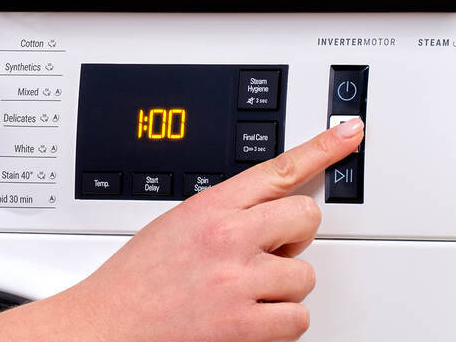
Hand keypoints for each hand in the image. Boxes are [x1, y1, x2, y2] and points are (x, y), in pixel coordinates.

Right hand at [48, 118, 364, 341]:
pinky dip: (281, 323)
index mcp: (209, 207)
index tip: (348, 133)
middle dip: (293, 237)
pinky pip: (298, 318)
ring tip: (245, 292)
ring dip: (283, 287)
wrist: (107, 325)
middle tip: (265, 253)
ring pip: (304, 274)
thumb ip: (223, 214)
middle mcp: (227, 239)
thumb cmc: (135, 282)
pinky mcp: (244, 325)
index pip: (278, 169)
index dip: (322, 148)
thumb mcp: (175, 225)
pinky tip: (252, 318)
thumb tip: (267, 216)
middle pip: (306, 218)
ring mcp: (238, 281)